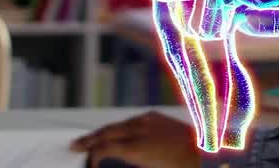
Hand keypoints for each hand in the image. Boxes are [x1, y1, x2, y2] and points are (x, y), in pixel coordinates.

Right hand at [71, 110, 204, 167]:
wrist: (204, 149)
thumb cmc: (178, 166)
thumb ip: (128, 163)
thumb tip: (111, 159)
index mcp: (138, 148)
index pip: (105, 148)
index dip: (93, 155)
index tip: (89, 163)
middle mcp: (139, 130)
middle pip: (107, 133)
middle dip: (90, 140)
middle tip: (74, 146)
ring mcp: (147, 121)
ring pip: (117, 125)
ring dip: (102, 132)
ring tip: (89, 140)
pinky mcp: (154, 116)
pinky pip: (131, 121)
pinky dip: (119, 127)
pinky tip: (114, 132)